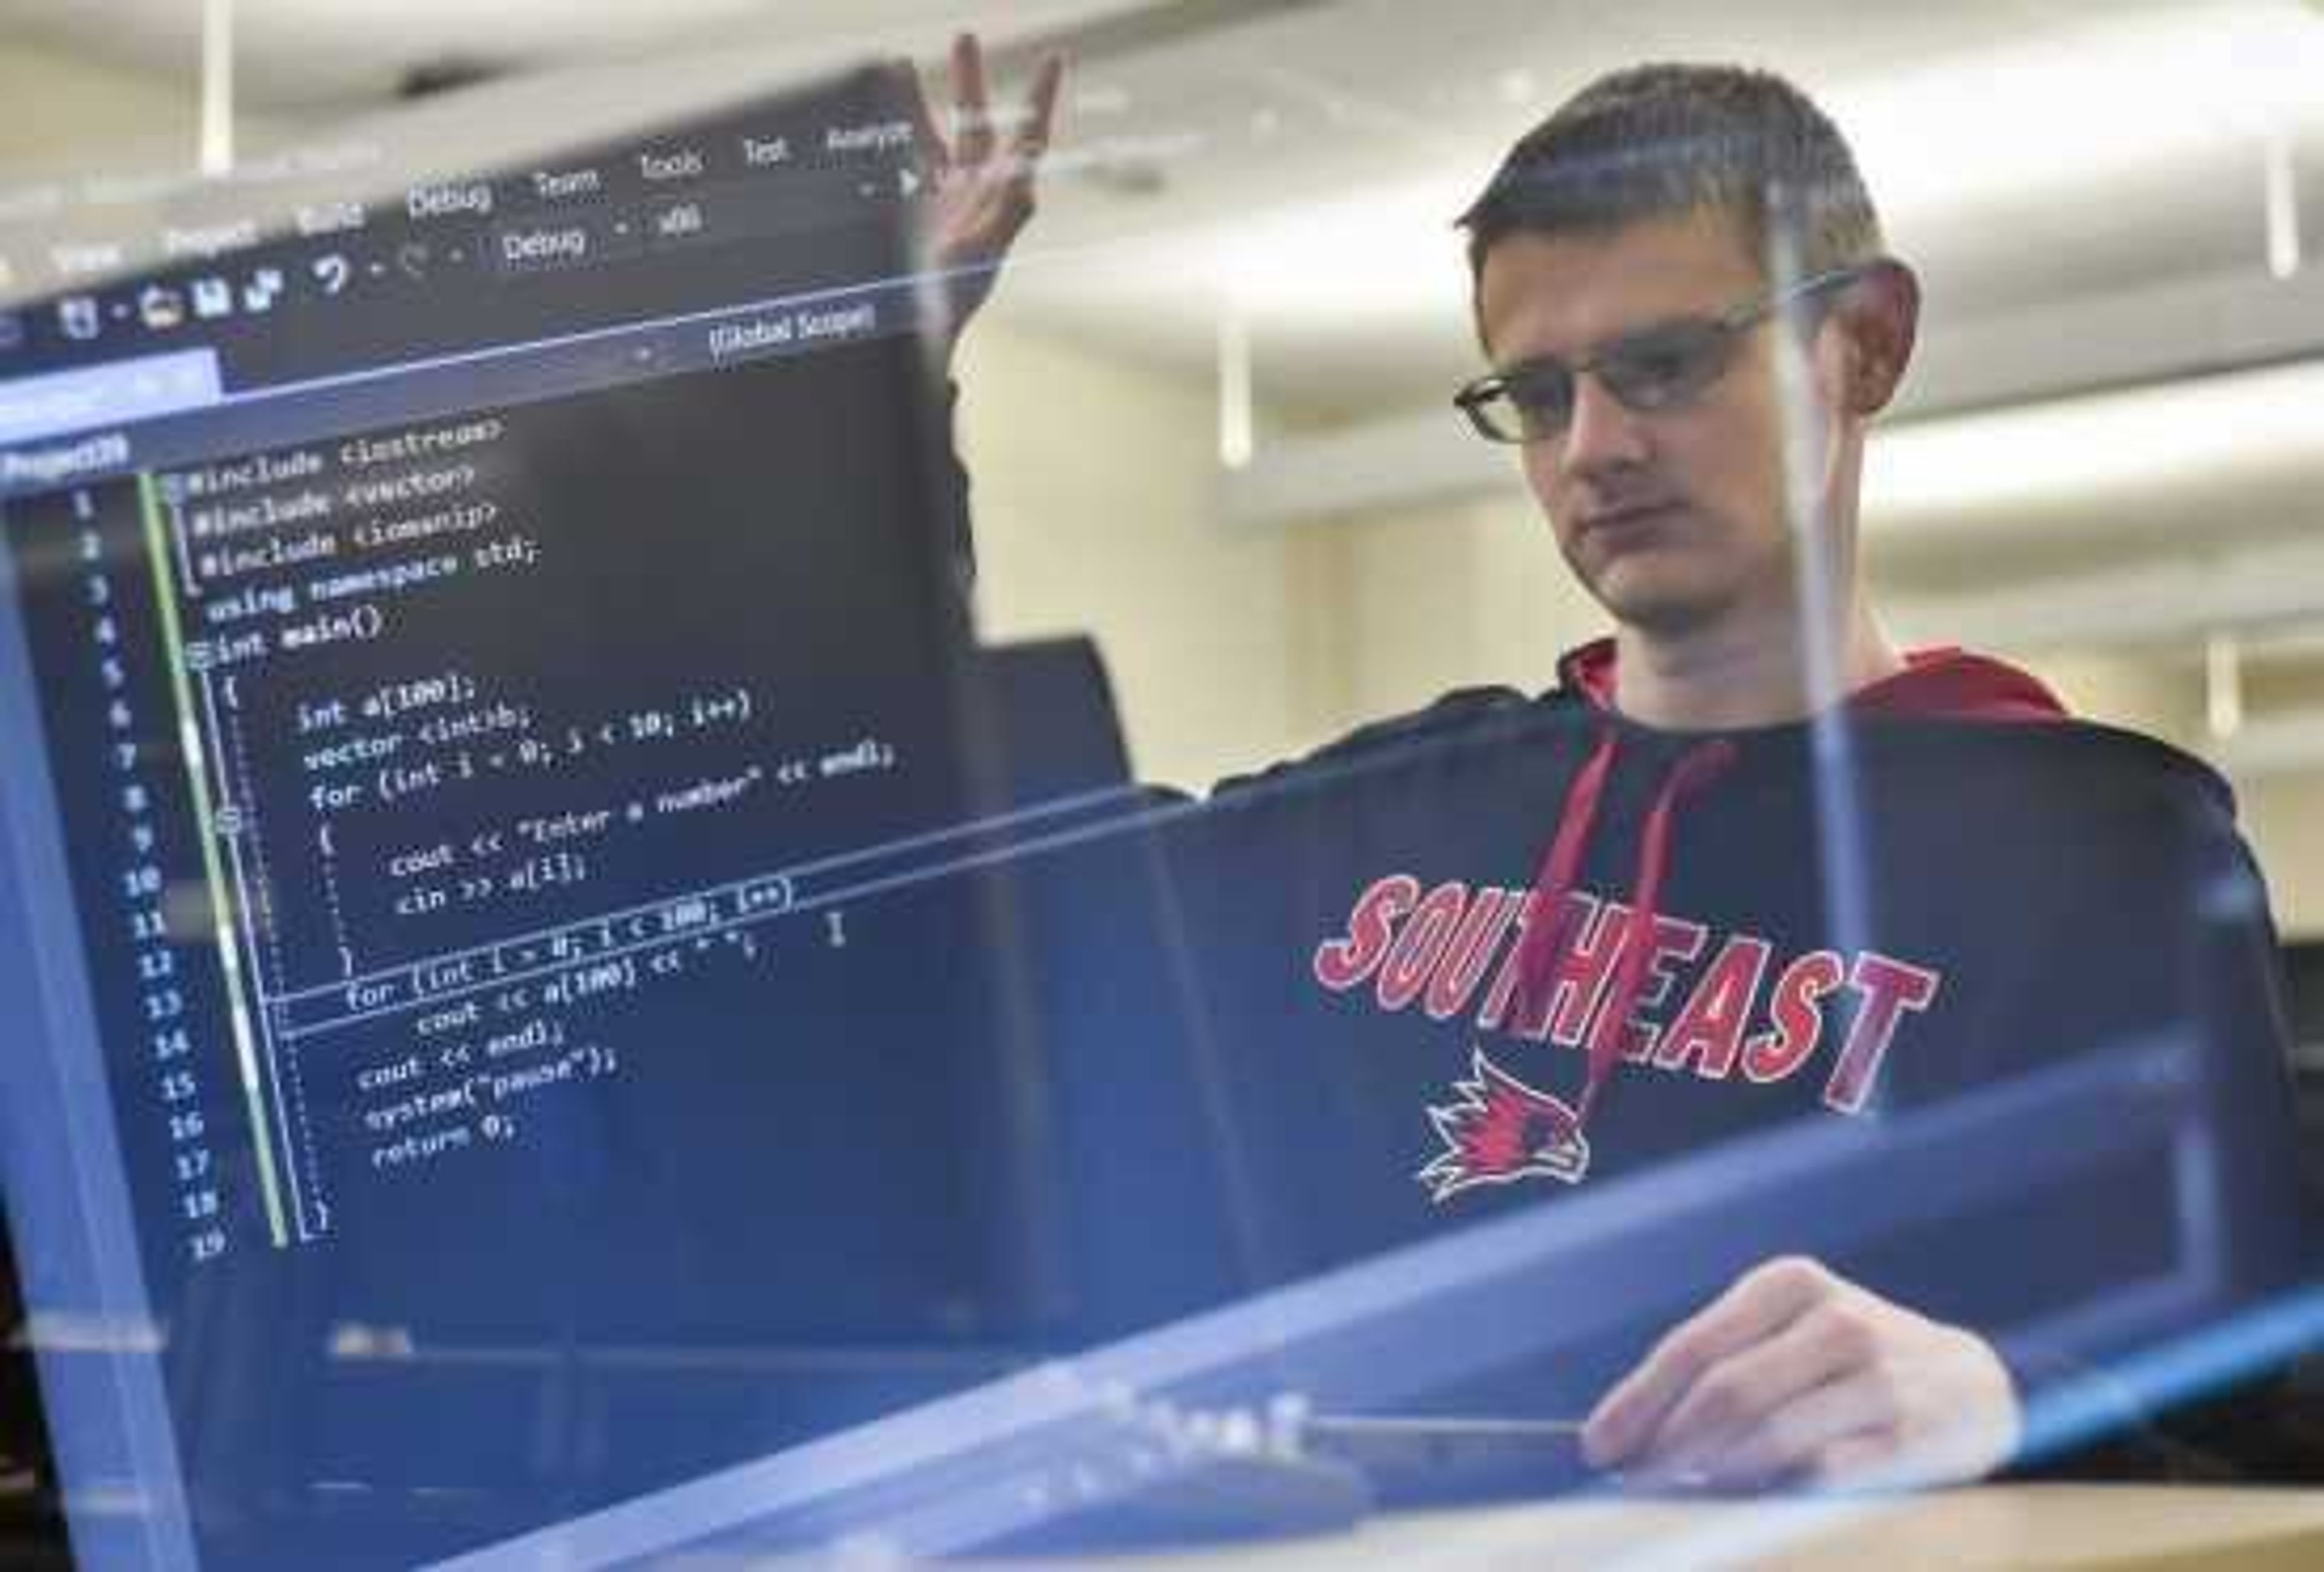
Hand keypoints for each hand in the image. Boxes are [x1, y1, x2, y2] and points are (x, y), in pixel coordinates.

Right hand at [903, 33, 1063, 355]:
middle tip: (965, 36)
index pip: (1025, 137)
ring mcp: (939, 201)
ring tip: (896, 65)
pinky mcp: (911, 213)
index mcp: (998, 197)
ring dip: (913, 102)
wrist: (918, 332)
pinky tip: (869, 116)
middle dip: (968, 82)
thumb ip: (1006, 218)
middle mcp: (972, 193)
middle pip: (973, 125)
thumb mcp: (983, 256)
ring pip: (929, 138)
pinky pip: (901, 164)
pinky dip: (886, 136)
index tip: (1055, 59)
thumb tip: (1028, 184)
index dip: (1039, 98)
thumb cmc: (954, 302)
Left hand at [1581, 1256, 2019, 1490]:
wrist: (1970, 1386)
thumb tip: (1626, 1432)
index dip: (1638, 1402)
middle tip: (1633, 1484)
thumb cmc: (1845, 1363)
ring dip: (1715, 1476)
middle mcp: (1838, 1322)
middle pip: (1727, 1394)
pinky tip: (1749, 1507)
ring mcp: (1881, 1379)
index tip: (1598, 1448)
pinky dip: (1775, 1495)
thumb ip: (1719, 1368)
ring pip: (1772, 1438)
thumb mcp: (1787, 1334)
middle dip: (1669, 1446)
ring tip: (1681, 1497)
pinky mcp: (1915, 1437)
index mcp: (1790, 1285)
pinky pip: (1826, 1476)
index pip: (1693, 1347)